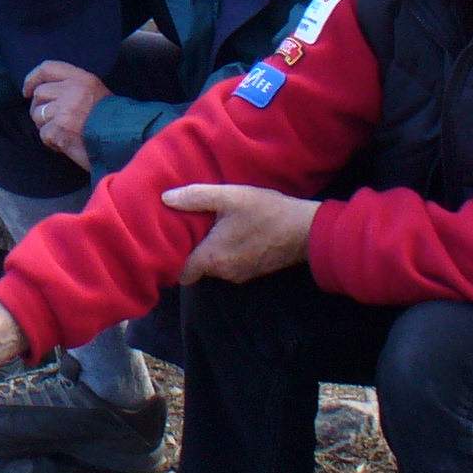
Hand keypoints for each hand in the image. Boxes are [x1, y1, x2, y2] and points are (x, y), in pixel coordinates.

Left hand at [22, 59, 109, 166]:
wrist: (124, 142)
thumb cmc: (111, 120)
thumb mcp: (95, 92)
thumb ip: (72, 88)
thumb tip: (43, 92)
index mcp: (81, 78)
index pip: (47, 68)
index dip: (32, 78)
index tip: (27, 90)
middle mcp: (71, 91)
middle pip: (39, 94)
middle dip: (40, 108)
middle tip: (52, 120)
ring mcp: (64, 111)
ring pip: (37, 115)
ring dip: (46, 126)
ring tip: (64, 132)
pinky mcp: (59, 130)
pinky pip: (44, 134)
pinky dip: (52, 142)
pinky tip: (66, 144)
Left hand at [162, 184, 317, 283]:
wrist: (307, 231)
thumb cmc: (266, 213)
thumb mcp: (230, 197)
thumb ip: (196, 197)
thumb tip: (166, 198)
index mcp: (213, 258)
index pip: (181, 273)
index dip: (172, 259)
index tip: (168, 242)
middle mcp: (224, 273)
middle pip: (196, 267)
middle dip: (191, 250)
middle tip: (188, 227)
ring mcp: (240, 275)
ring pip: (214, 266)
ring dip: (210, 249)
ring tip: (208, 226)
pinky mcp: (253, 272)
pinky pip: (230, 265)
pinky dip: (226, 252)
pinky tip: (229, 232)